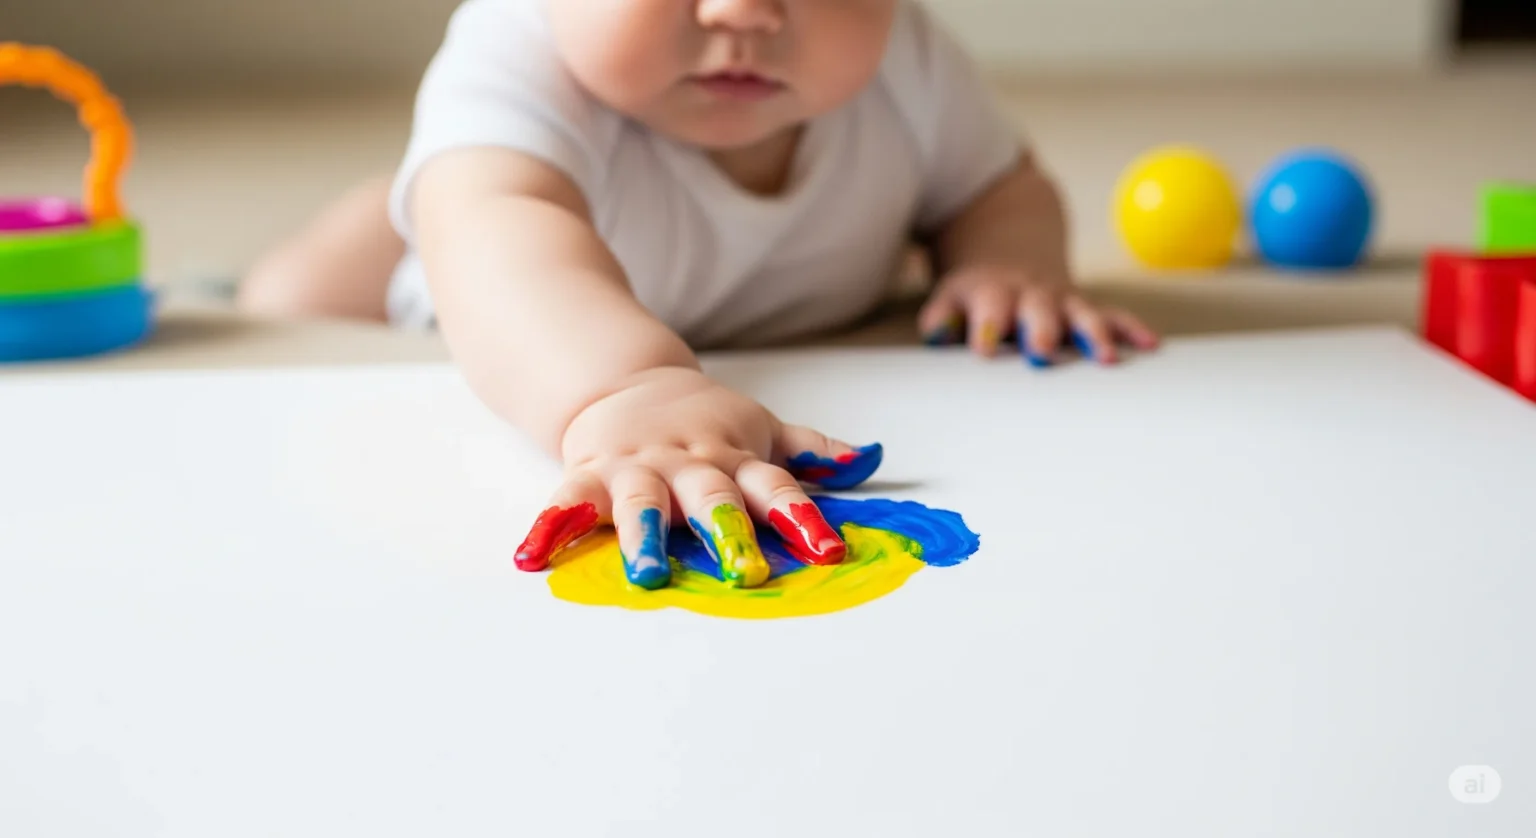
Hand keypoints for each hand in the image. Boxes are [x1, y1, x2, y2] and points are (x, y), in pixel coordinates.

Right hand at [512, 367, 882, 589]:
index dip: (801, 518)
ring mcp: (636, 469)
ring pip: (642, 504)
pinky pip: (568, 503)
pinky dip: (549, 528)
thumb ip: (811, 451)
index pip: (775, 487)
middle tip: (743, 571)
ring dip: (644, 539)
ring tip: (647, 575)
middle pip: (712, 497)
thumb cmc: (702, 419)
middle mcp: (688, 465)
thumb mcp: (760, 426)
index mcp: (734, 458)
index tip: (826, 550)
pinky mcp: (588, 475)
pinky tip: (533, 557)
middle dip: (727, 531)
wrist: (624, 380)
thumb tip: (869, 461)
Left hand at [917, 264, 1159, 365]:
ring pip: (1082, 314)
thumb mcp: (952, 297)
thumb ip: (942, 317)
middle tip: (1042, 353)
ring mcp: (1063, 301)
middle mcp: (1031, 295)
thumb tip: (935, 334)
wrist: (1010, 252)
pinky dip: (1132, 329)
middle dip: (1043, 331)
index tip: (987, 348)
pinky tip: (1151, 344)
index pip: (989, 308)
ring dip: (1095, 335)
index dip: (988, 327)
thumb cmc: (977, 293)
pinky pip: (1114, 316)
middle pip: (1039, 311)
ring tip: (1107, 358)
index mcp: (993, 293)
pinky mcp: (1087, 308)